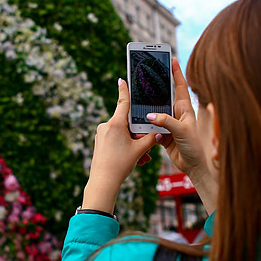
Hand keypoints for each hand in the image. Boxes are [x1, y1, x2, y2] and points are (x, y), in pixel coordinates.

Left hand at [82, 79, 156, 212]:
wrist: (103, 182)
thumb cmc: (120, 164)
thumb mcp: (139, 150)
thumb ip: (150, 139)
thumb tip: (160, 132)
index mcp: (115, 123)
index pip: (122, 102)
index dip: (124, 90)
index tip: (122, 79)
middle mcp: (106, 126)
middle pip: (127, 123)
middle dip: (139, 134)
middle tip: (147, 146)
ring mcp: (101, 134)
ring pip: (123, 134)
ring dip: (134, 144)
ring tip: (143, 158)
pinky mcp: (100, 143)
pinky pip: (116, 141)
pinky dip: (126, 148)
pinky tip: (135, 160)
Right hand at [147, 59, 217, 210]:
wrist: (193, 166)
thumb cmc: (193, 147)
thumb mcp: (181, 131)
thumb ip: (166, 121)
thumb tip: (149, 115)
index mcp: (185, 108)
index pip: (180, 86)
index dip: (176, 72)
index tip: (172, 58)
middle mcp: (177, 113)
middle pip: (164, 96)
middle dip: (156, 86)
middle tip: (146, 74)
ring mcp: (169, 123)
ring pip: (155, 111)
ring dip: (147, 108)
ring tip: (137, 99)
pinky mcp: (162, 134)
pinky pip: (150, 126)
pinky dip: (144, 125)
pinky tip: (137, 123)